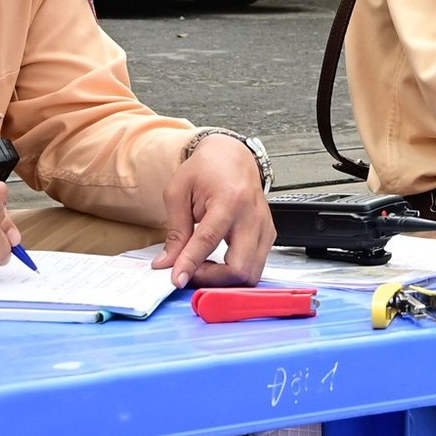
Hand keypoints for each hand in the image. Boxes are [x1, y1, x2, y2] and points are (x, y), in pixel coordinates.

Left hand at [153, 135, 275, 287]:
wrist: (232, 155)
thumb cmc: (206, 168)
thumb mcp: (179, 192)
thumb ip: (175, 230)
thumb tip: (166, 262)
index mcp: (229, 199)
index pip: (209, 240)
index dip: (190, 264)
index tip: (176, 280)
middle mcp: (252, 215)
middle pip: (240, 267)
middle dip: (211, 280)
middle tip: (189, 273)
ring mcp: (264, 226)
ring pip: (251, 273)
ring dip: (223, 280)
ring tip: (201, 268)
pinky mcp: (269, 235)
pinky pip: (255, 266)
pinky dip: (234, 273)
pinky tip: (216, 262)